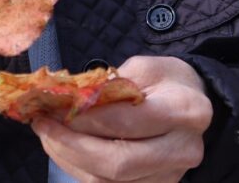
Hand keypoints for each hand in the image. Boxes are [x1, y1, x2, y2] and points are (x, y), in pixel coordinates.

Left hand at [31, 56, 212, 182]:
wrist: (196, 105)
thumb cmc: (167, 82)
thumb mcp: (144, 68)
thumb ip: (111, 84)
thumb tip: (69, 102)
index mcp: (186, 111)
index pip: (125, 121)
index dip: (84, 118)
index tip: (53, 108)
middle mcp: (183, 150)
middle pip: (117, 161)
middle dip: (70, 144)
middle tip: (42, 125)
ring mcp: (171, 175)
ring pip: (108, 180)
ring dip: (69, 158)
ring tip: (47, 135)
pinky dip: (79, 169)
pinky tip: (64, 148)